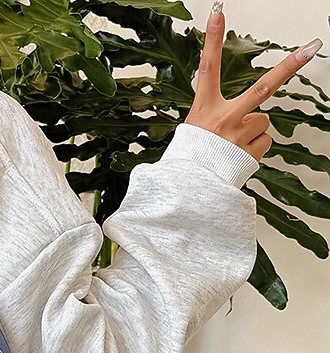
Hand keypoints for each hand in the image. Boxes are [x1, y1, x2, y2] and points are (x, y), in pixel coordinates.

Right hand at [185, 2, 322, 159]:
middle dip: (289, 67)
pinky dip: (254, 149)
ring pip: (262, 121)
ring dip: (252, 132)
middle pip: (263, 87)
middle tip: (311, 49)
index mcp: (204, 108)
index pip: (208, 67)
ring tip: (233, 145)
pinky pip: (264, 141)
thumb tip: (249, 116)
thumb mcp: (193, 129)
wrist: (188, 188)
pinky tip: (238, 156)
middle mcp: (225, 118)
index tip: (218, 12)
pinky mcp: (250, 151)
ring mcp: (240, 134)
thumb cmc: (190, 157)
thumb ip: (219, 115)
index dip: (212, 39)